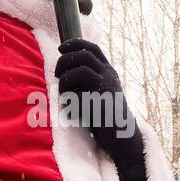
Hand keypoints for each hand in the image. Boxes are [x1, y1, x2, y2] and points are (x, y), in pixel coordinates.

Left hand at [55, 39, 143, 169]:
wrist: (122, 136)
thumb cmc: (106, 114)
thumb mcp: (102, 90)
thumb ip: (89, 77)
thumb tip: (65, 66)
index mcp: (108, 71)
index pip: (92, 48)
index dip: (74, 44)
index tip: (61, 48)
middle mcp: (108, 76)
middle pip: (82, 56)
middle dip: (64, 62)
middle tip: (57, 75)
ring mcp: (104, 89)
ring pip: (78, 71)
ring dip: (64, 83)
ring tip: (65, 96)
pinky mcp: (99, 104)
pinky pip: (75, 97)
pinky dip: (68, 105)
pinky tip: (71, 114)